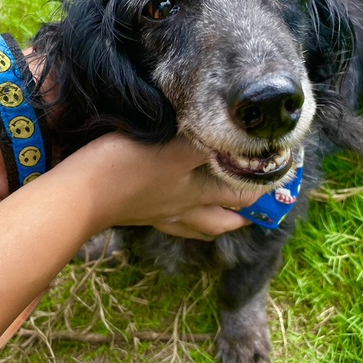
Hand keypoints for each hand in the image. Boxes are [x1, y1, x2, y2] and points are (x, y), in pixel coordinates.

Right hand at [57, 133, 266, 239]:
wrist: (83, 194)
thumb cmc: (128, 167)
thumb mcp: (173, 147)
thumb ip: (205, 141)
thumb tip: (235, 135)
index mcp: (198, 192)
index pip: (243, 193)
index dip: (265, 186)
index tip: (280, 174)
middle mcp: (187, 209)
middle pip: (225, 218)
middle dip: (246, 211)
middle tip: (260, 202)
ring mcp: (165, 216)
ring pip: (203, 227)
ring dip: (221, 222)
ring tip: (231, 216)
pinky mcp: (145, 216)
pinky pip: (177, 226)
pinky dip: (190, 223)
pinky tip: (186, 217)